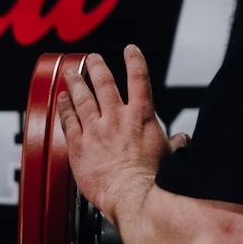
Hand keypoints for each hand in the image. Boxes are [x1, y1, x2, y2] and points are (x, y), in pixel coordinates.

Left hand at [58, 47, 180, 217]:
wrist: (131, 193)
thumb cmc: (150, 177)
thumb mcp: (169, 154)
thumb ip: (174, 142)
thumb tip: (182, 140)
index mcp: (141, 116)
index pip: (139, 79)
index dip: (134, 61)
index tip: (130, 50)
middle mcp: (116, 118)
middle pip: (104, 83)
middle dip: (97, 67)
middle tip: (92, 58)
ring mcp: (96, 130)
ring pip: (82, 98)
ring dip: (76, 83)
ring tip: (71, 73)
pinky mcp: (78, 145)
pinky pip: (68, 121)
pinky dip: (64, 108)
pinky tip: (60, 100)